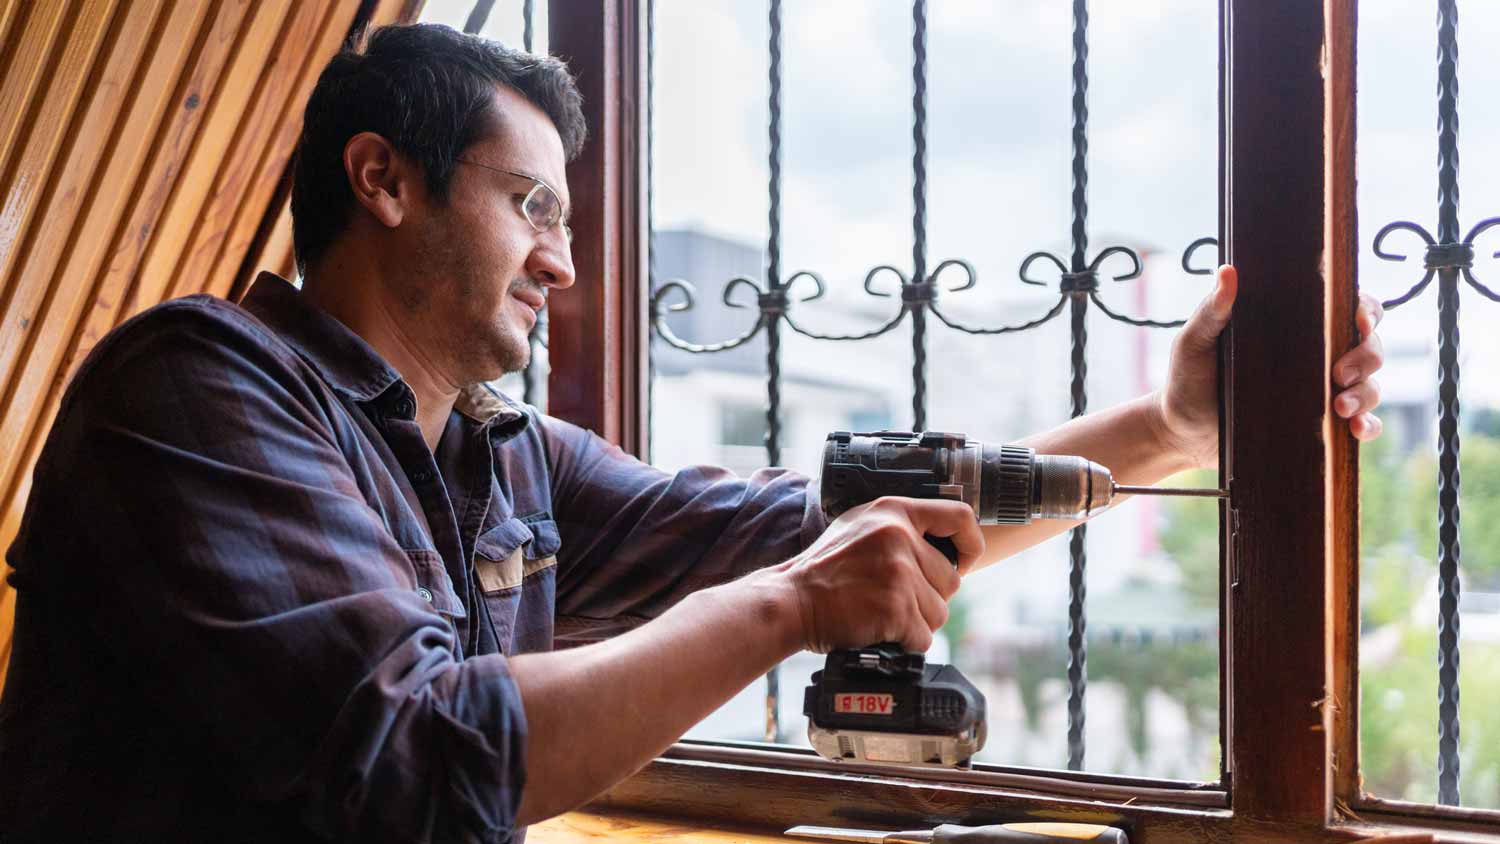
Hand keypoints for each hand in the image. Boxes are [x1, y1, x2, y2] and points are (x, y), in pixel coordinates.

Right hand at [775, 497, 983, 653]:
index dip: (970, 544)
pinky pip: (924, 637)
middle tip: (894, 599)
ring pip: (941, 612)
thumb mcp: (859, 526)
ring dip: (917, 622)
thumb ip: (899, 528)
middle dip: (930, 596)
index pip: (959, 517)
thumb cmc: (822, 571)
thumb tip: (945, 547)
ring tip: (882, 614)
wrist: (789, 602)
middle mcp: (899, 537)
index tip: (963, 561)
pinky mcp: (896, 608)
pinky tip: (879, 630)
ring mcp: (898, 573)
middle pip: (952, 578)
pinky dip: (905, 642)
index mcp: (893, 511)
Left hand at [1156, 264, 1385, 468]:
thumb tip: (1228, 271)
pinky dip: (1367, 425)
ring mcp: (1320, 390)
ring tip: (1339, 406)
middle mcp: (1314, 355)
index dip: (1365, 308)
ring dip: (1365, 393)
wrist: (1180, 432)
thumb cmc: (1188, 380)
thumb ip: (1212, 311)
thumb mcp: (1194, 343)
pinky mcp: (1319, 424)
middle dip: (1367, 355)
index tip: (1359, 320)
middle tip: (1340, 372)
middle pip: (1368, 344)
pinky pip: (1360, 423)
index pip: (1343, 306)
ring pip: (1369, 384)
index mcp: (1292, 327)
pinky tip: (1355, 430)